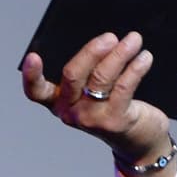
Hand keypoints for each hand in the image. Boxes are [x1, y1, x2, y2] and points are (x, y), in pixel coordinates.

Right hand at [22, 31, 170, 164]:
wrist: (140, 139)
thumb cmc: (116, 107)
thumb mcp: (96, 90)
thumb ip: (91, 70)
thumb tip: (103, 40)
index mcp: (58, 102)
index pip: (37, 91)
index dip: (31, 75)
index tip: (33, 56)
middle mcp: (70, 113)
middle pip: (73, 75)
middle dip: (92, 51)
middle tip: (110, 37)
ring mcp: (91, 119)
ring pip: (101, 78)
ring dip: (120, 54)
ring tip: (133, 40)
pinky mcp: (114, 121)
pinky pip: (124, 86)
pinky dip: (135, 68)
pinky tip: (144, 57)